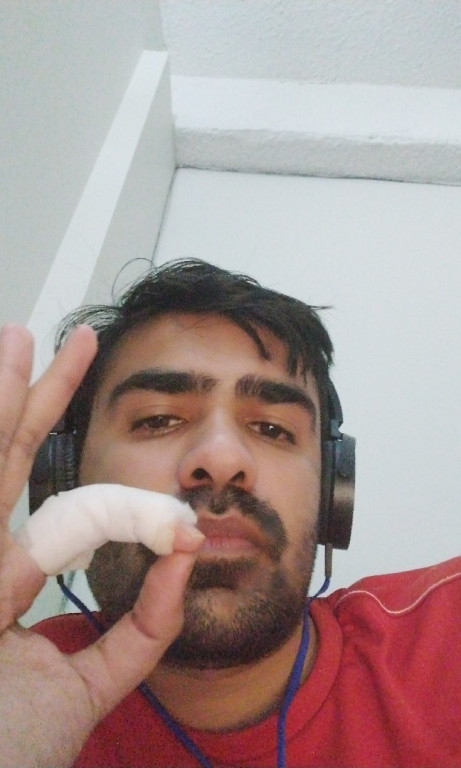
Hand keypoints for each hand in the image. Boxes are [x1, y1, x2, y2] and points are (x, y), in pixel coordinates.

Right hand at [0, 325, 201, 766]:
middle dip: (28, 401)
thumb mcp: (90, 686)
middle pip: (4, 465)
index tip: (173, 515)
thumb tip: (185, 556)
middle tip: (50, 342)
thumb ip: (140, 630)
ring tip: (16, 341)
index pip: (55, 509)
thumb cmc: (14, 754)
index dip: (118, 501)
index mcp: (5, 586)